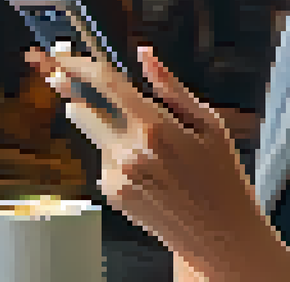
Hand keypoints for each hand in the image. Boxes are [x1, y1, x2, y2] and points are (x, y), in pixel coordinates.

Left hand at [26, 44, 281, 275]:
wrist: (220, 234)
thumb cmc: (221, 176)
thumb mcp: (209, 124)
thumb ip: (171, 87)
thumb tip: (145, 55)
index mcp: (155, 126)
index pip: (105, 84)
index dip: (82, 67)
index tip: (68, 59)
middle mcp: (130, 151)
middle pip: (82, 111)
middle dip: (77, 99)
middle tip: (73, 89)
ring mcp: (119, 176)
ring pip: (97, 138)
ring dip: (107, 133)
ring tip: (150, 151)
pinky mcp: (114, 195)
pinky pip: (105, 163)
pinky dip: (118, 159)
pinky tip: (148, 172)